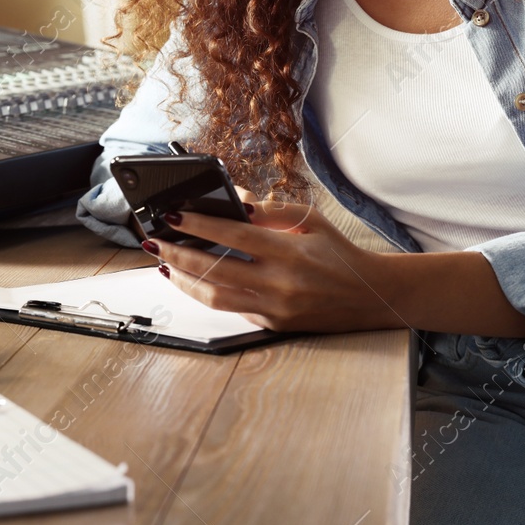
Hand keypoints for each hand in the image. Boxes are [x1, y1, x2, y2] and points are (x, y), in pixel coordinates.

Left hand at [143, 194, 403, 333]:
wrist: (370, 296)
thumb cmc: (339, 253)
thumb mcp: (311, 220)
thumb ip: (271, 209)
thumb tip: (236, 199)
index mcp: (288, 252)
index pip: (232, 235)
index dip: (198, 225)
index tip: (172, 215)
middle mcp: (278, 283)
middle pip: (214, 269)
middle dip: (177, 253)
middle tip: (154, 240)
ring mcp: (274, 308)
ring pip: (215, 297)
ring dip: (184, 281)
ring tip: (165, 262)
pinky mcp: (272, 325)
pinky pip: (231, 309)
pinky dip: (207, 294)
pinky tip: (192, 281)